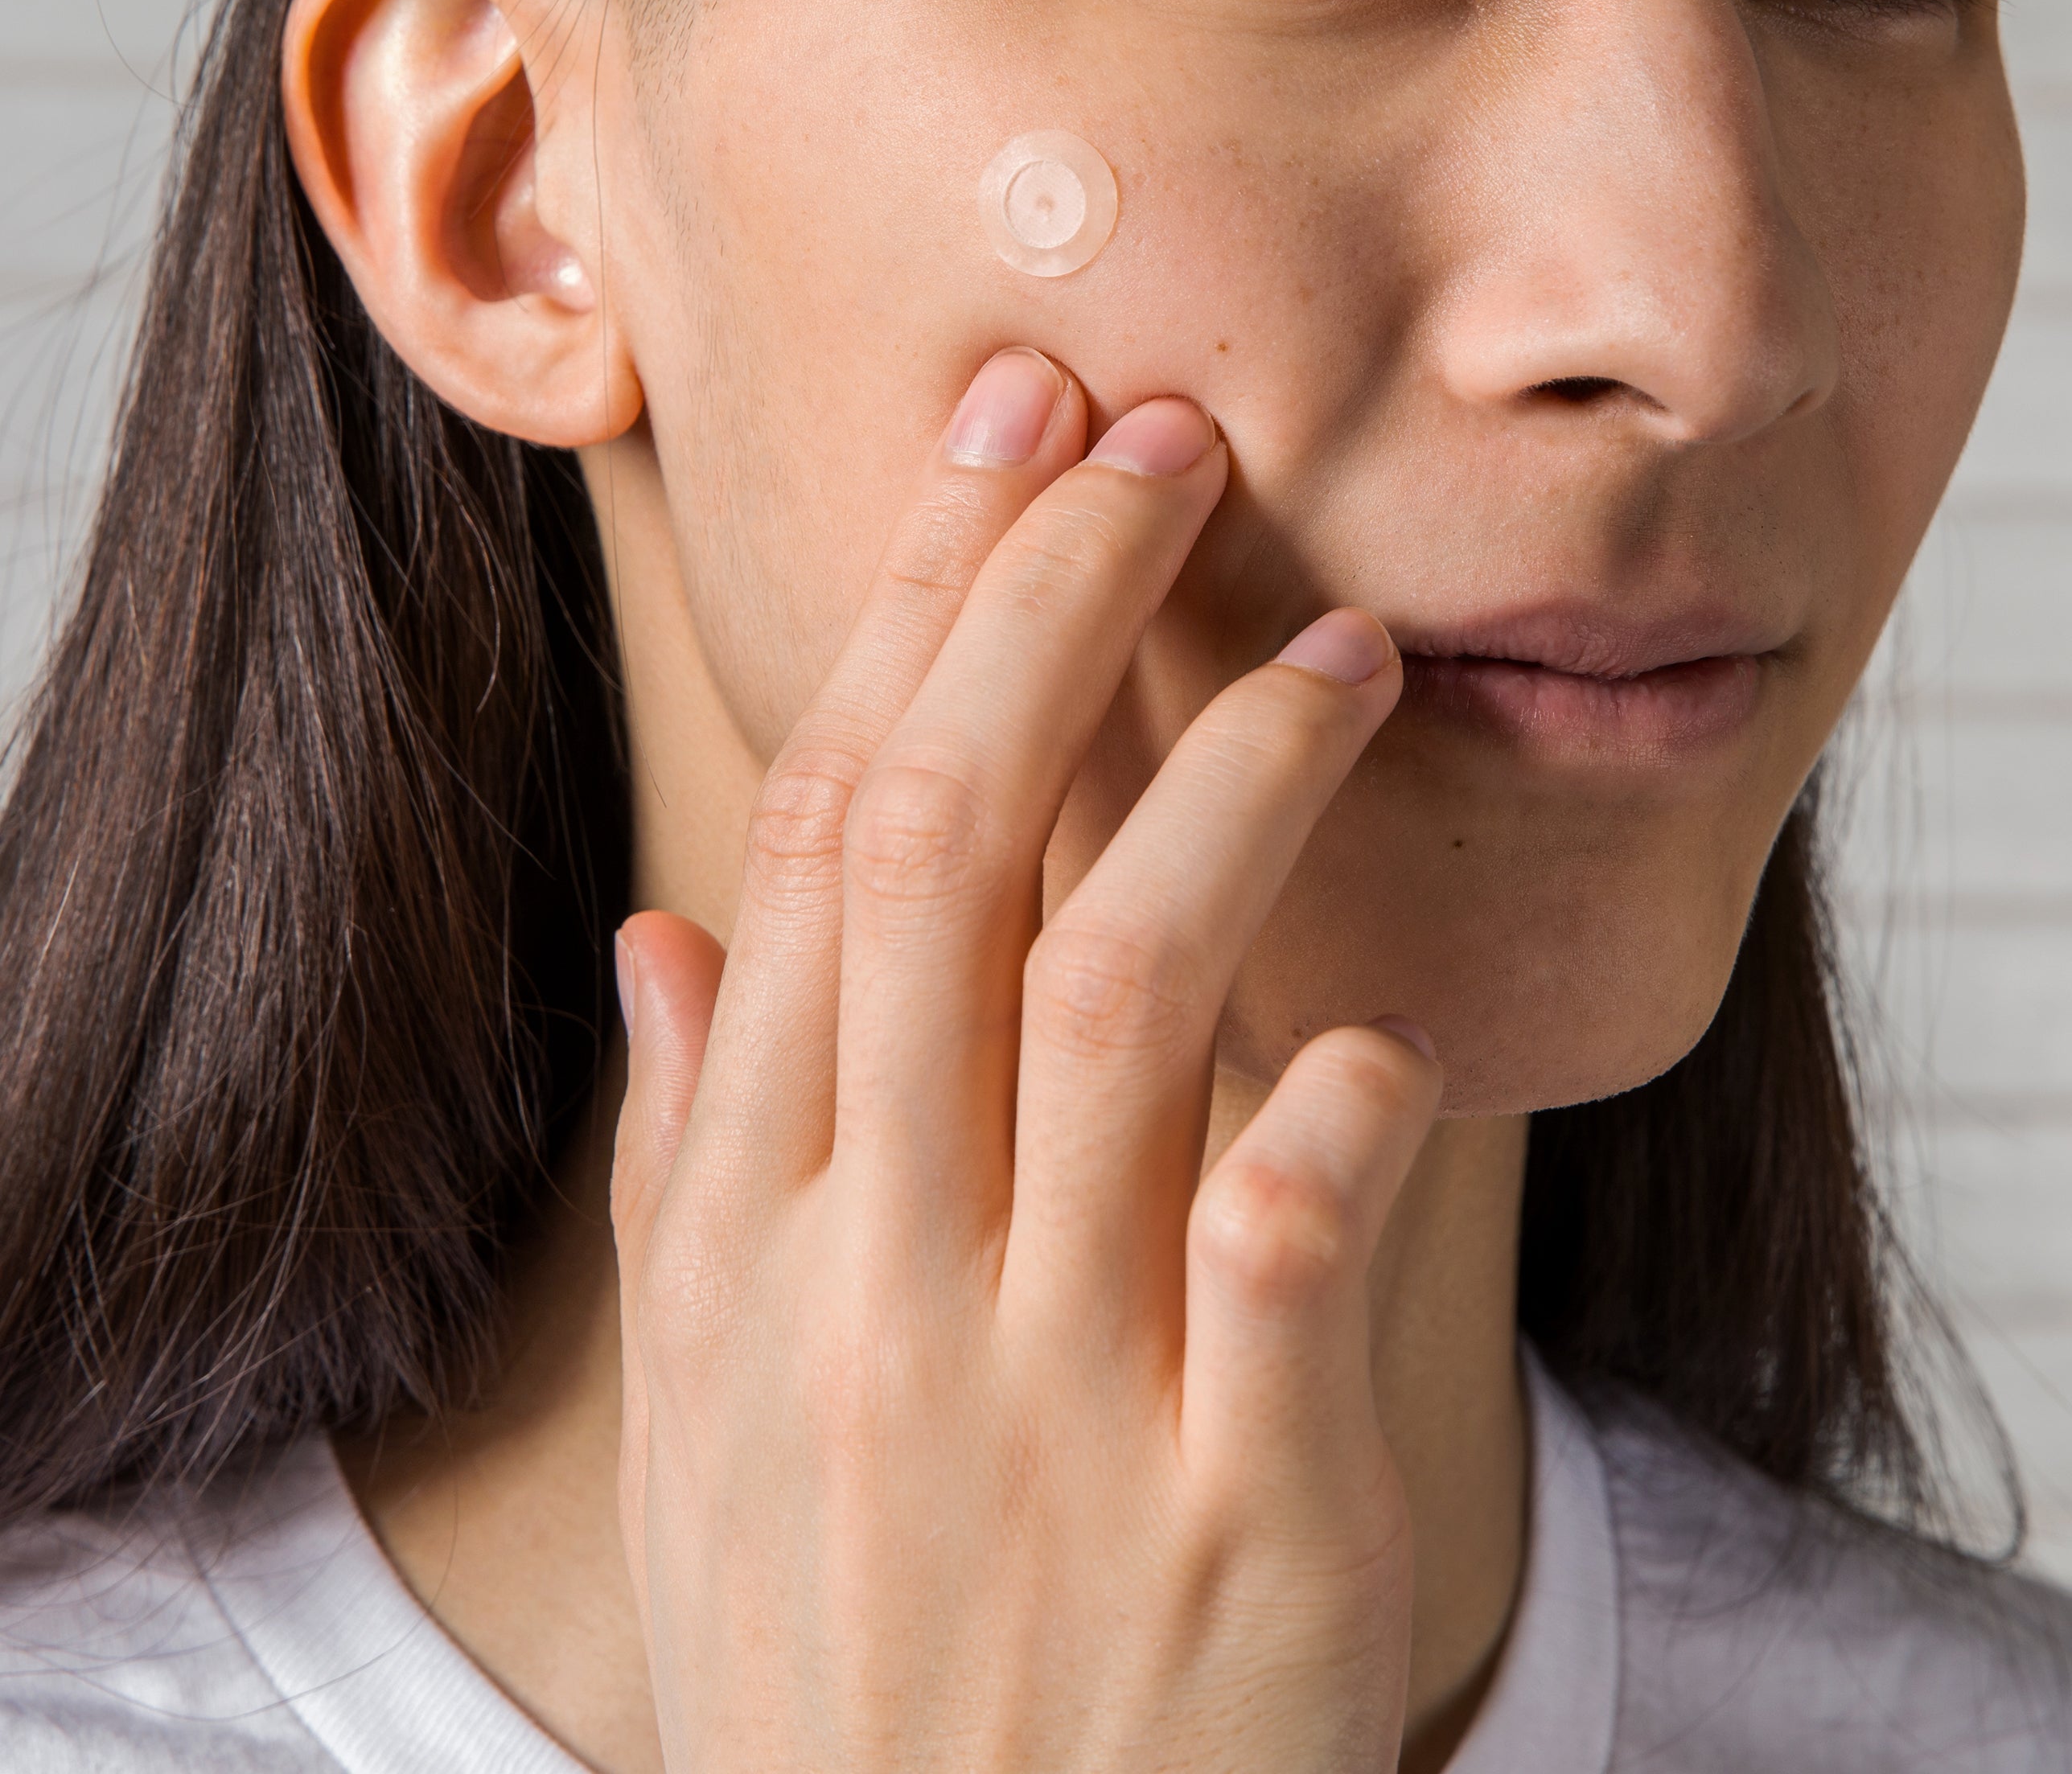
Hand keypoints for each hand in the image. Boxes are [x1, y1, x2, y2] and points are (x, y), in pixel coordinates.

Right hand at [610, 347, 1443, 1770]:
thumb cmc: (847, 1639)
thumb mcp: (704, 1414)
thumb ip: (691, 1158)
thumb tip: (670, 936)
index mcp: (756, 1229)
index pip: (826, 838)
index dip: (917, 610)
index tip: (1009, 443)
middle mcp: (878, 1277)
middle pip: (957, 852)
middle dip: (1058, 605)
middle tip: (1169, 442)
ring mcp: (1055, 1389)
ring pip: (1126, 990)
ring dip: (1237, 789)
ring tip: (1352, 658)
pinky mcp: (1237, 1507)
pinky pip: (1292, 1232)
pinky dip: (1347, 1094)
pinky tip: (1390, 1025)